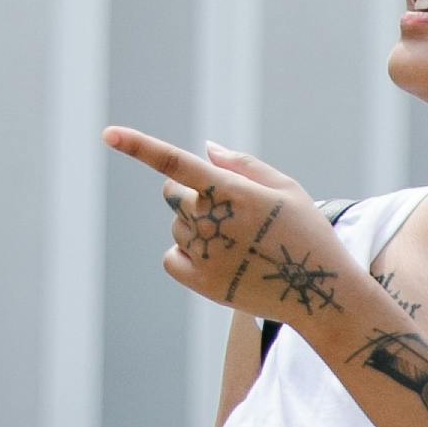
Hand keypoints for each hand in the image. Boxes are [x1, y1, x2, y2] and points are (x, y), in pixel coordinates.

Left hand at [103, 129, 354, 329]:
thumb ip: (242, 164)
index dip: (139, 146)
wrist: (319, 293)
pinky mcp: (199, 283)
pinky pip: (171, 256)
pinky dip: (185, 254)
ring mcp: (203, 255)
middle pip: (173, 194)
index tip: (107, 133)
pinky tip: (218, 260)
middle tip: (229, 211)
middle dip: (191, 193)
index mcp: (231, 192)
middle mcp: (211, 222)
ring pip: (177, 225)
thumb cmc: (306, 233)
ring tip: (239, 242)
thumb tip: (205, 148)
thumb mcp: (286, 188)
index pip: (176, 163)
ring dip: (196, 226)